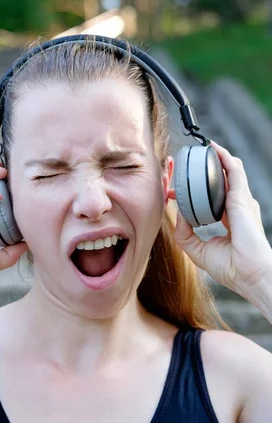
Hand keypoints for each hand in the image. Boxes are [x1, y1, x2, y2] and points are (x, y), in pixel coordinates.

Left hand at [170, 141, 271, 299]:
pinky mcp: (242, 198)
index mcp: (230, 221)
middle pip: (218, 183)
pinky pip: (233, 170)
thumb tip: (177, 217)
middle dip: (198, 174)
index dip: (191, 193)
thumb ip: (184, 234)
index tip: (173, 192)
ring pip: (228, 171)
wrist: (249, 274)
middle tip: (177, 171)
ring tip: (197, 150)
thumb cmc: (231, 268)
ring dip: (212, 160)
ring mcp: (242, 201)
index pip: (210, 199)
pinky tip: (212, 148)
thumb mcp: (198, 251)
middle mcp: (238, 208)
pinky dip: (223, 157)